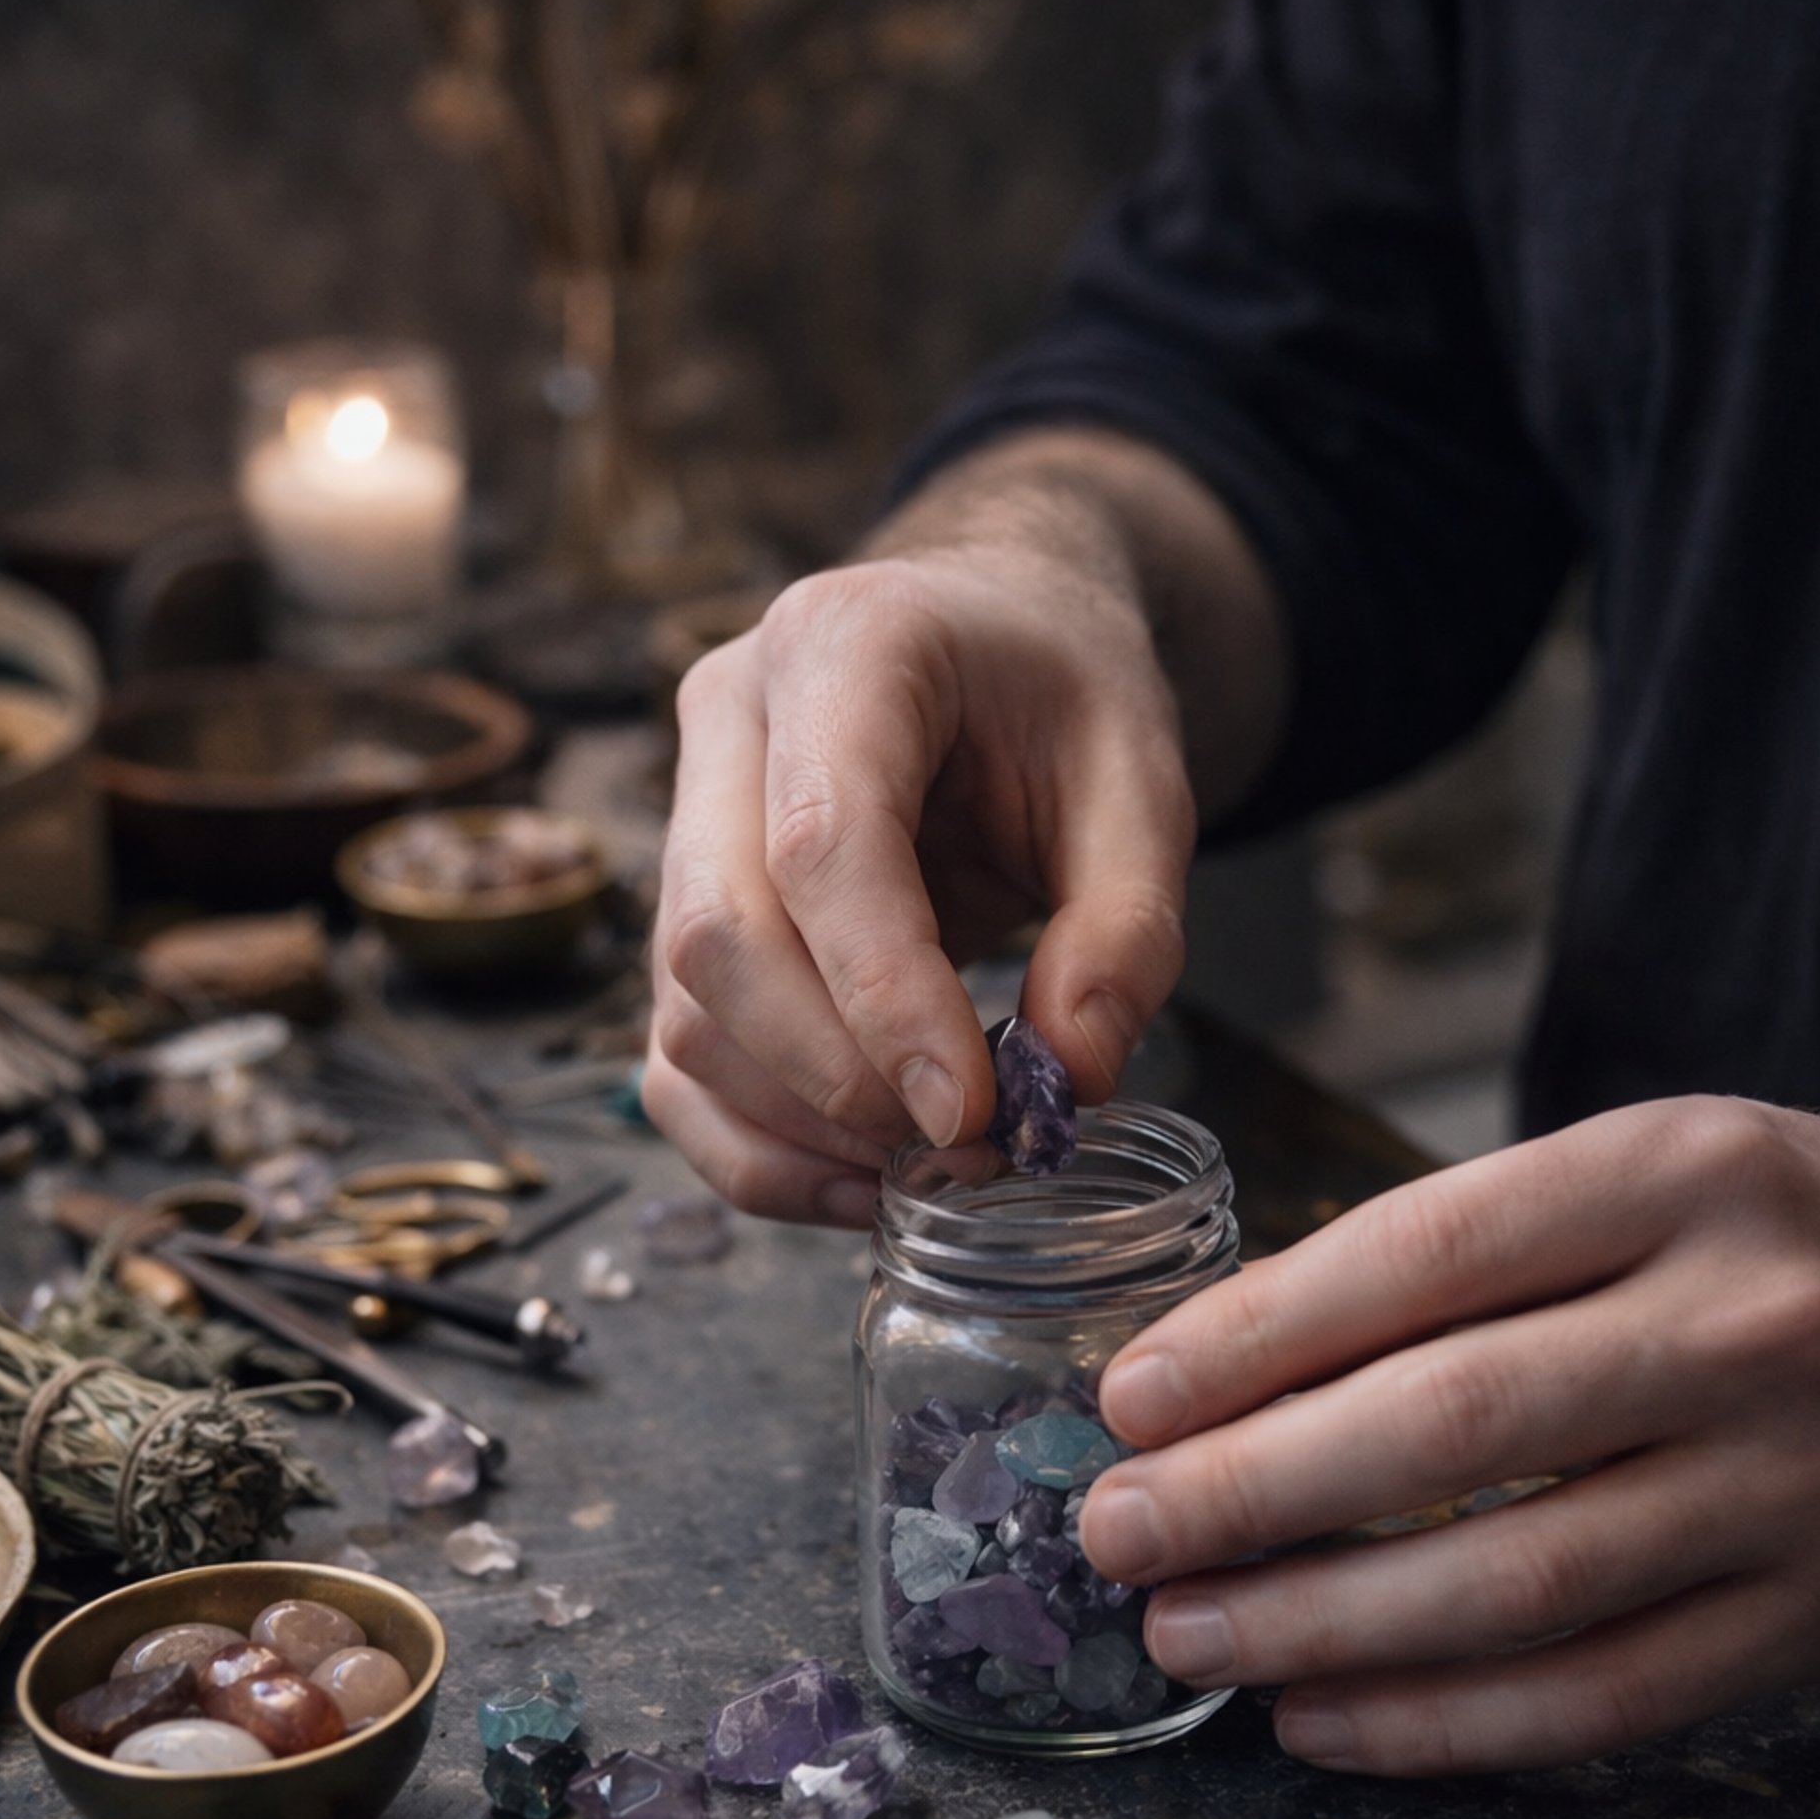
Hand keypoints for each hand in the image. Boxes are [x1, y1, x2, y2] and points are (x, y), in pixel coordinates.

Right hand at [643, 542, 1193, 1225]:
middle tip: (966, 1147)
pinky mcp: (681, 916)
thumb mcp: (1142, 783)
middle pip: (719, 935)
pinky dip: (756, 1150)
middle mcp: (728, 720)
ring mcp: (682, 818)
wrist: (994, 636)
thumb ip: (1128, 929)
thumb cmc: (1060, 694)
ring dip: (802, 1124)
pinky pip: (676, 1062)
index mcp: (845, 646)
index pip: (822, 845)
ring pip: (685, 1012)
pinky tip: (861, 1182)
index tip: (971, 1113)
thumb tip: (1072, 1080)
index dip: (886, 998)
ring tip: (935, 1165)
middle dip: (837, 1076)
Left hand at [1079, 1097, 1819, 1774]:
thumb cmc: (1765, 1240)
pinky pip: (1601, 1698)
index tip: (1129, 1402)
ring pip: (1520, 1582)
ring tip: (1191, 1636)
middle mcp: (1750, 1325)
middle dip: (1252, 1493)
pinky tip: (1322, 1723)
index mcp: (1681, 1175)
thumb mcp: (1632, 1177)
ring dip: (1325, 1626)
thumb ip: (1448, 1259)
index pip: (1424, 1259)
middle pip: (1455, 1427)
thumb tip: (1214, 1367)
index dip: (1253, 1341)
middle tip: (1119, 1534)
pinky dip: (1444, 1727)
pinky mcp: (1814, 1618)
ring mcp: (1795, 1485)